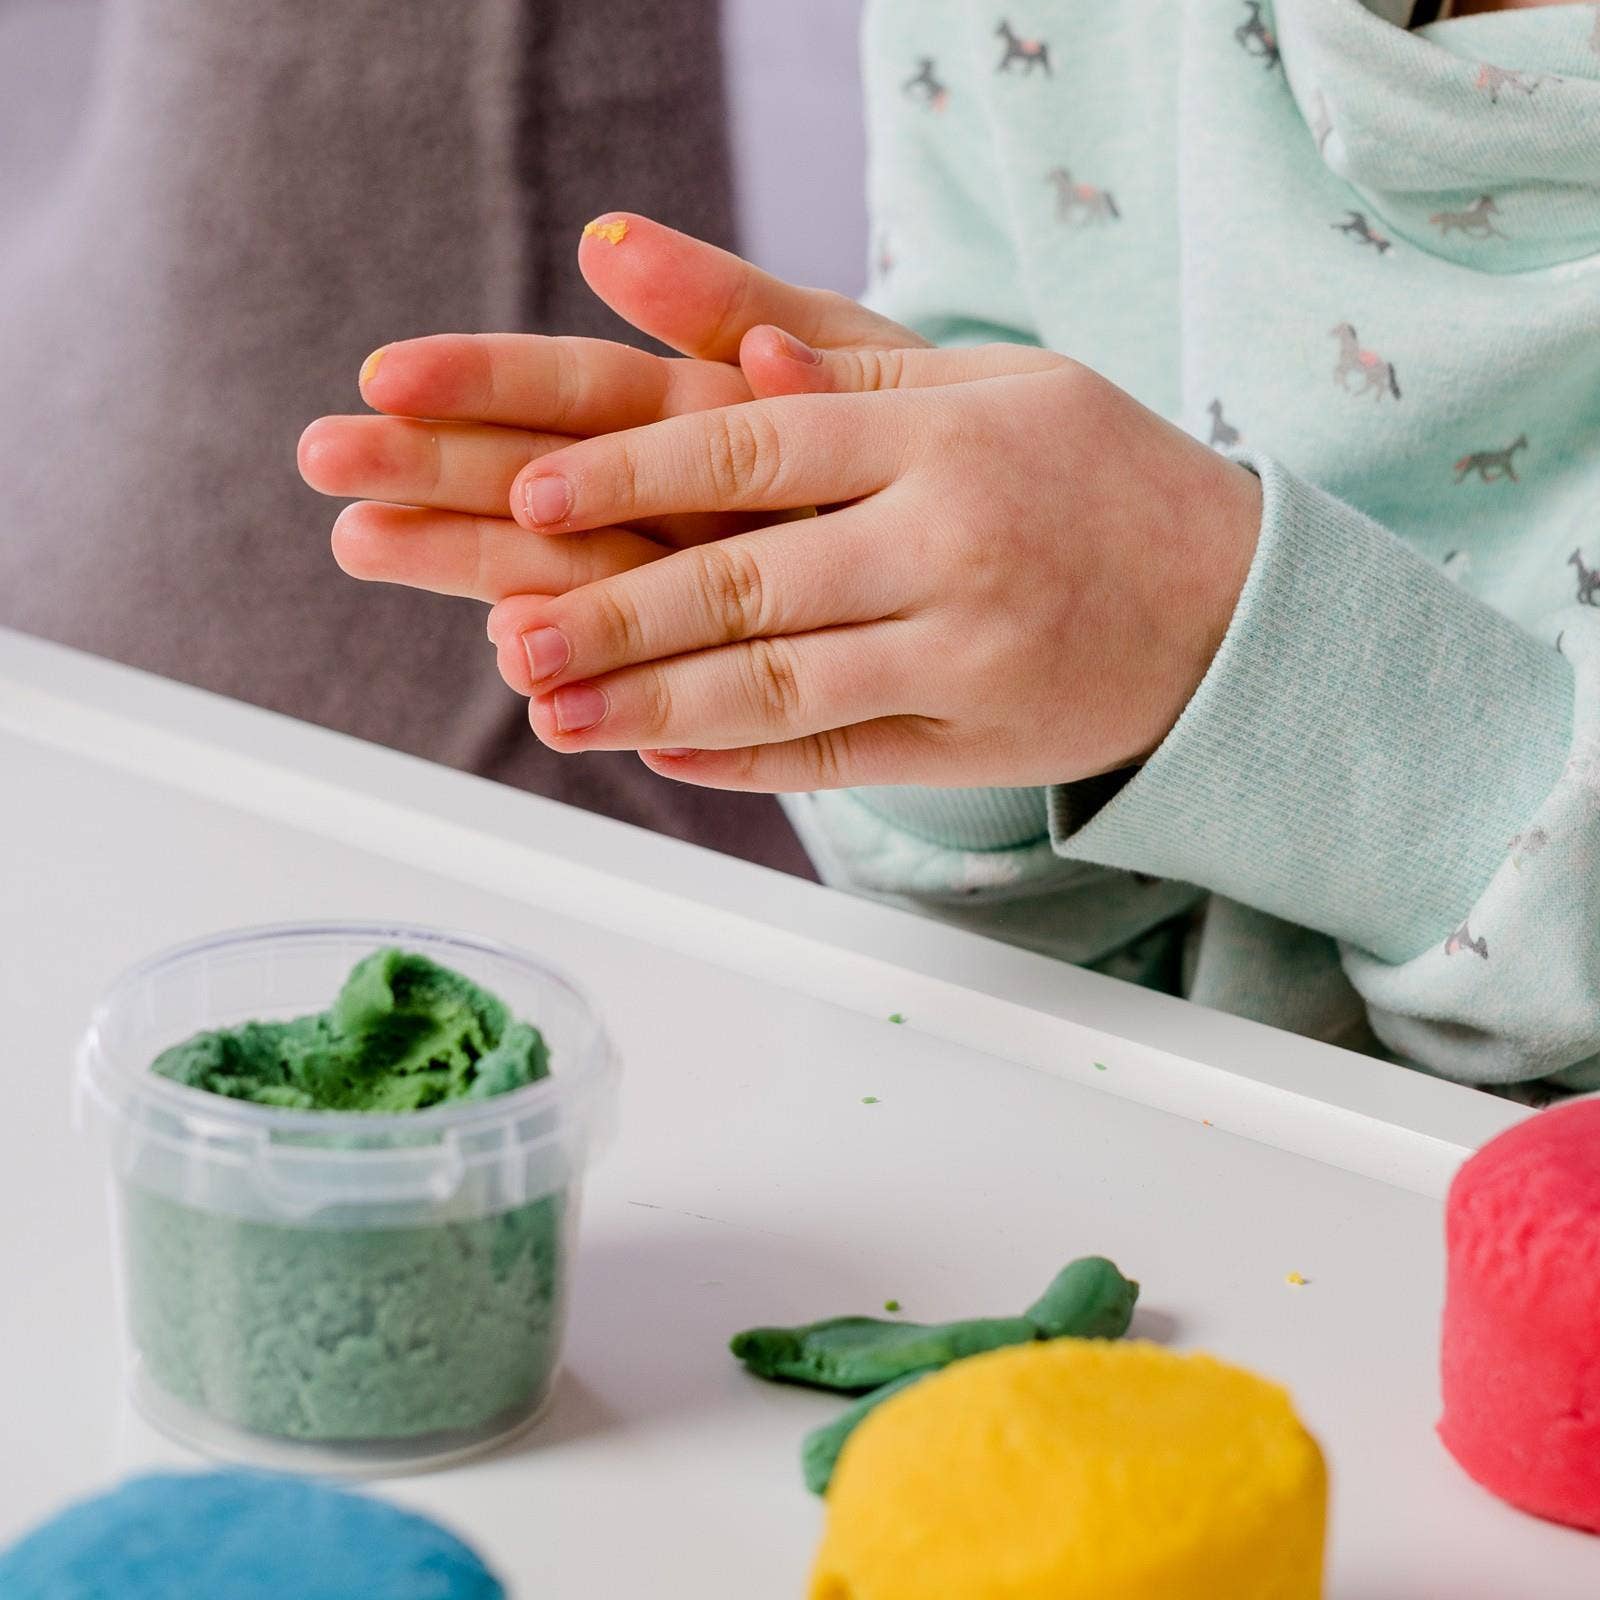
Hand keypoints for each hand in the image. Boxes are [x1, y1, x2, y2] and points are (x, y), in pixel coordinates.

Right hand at [297, 214, 927, 601]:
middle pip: (554, 479)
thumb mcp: (873, 366)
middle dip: (439, 467)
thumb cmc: (963, 449)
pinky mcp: (751, 647)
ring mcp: (718, 577)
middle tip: (326, 463)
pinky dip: (600, 655)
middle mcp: (704, 500)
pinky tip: (518, 649)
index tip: (388, 376)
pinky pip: (677, 658)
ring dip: (474, 563)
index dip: (489, 379)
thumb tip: (612, 249)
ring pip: (584, 571)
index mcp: (726, 416)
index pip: (587, 392)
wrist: (1058, 551)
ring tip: (367, 543)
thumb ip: (762, 319)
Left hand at [487, 340, 1262, 791]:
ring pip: (783, 686)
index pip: (756, 448)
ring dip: (654, 703)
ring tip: (552, 713)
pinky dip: (746, 762)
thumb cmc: (1081, 470)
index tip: (530, 494)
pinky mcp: (977, 744)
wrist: (1233, 599)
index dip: (635, 475)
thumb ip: (799, 324)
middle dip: (614, 613)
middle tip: (509, 638)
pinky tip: (663, 755)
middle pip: (751, 580)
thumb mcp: (963, 374)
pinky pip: (842, 758)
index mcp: (940, 434)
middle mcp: (953, 542)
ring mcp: (968, 654)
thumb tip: (623, 256)